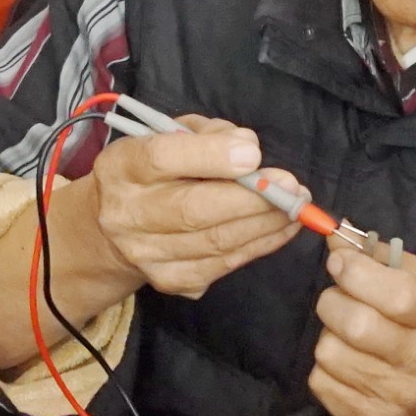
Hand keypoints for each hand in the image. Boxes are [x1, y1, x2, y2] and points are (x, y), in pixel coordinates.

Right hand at [89, 116, 302, 298]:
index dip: (210, 156)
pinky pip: (223, 265)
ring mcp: (145, 253)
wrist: (117, 225)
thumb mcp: (172, 134)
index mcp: (122, 166)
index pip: (161, 159)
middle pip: (193, 210)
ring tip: (297, 208)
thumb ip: (209, 134)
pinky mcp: (168, 280)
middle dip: (252, 200)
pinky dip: (259, 246)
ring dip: (265, 225)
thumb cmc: (156, 169)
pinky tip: (282, 229)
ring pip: (215, 242)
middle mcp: (126, 214)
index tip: (253, 155)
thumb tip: (248, 148)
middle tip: (294, 189)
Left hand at [310, 242, 415, 415]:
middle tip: (344, 297)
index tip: (342, 262)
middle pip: (355, 324)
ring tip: (352, 334)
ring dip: (332, 334)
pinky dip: (328, 367)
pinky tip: (351, 362)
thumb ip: (389, 259)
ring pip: (330, 352)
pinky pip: (322, 384)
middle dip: (335, 299)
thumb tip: (337, 239)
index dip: (358, 272)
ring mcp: (397, 398)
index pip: (397, 295)